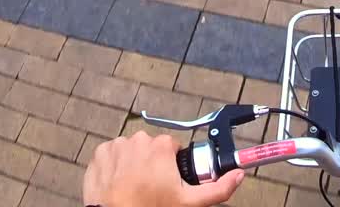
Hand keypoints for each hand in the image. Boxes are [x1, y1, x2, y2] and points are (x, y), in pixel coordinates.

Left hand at [83, 132, 244, 206]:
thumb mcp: (189, 203)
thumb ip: (218, 188)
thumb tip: (239, 174)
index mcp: (162, 145)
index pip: (172, 148)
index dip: (172, 166)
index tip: (168, 181)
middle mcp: (139, 139)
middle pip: (152, 148)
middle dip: (153, 164)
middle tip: (152, 188)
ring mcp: (117, 145)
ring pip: (132, 150)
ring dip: (133, 164)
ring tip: (134, 187)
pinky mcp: (99, 154)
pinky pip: (112, 155)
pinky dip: (115, 166)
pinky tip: (119, 183)